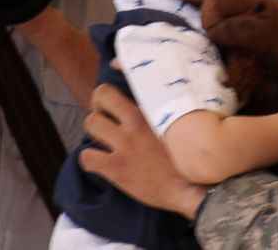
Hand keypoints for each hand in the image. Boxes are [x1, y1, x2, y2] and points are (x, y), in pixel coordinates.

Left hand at [79, 84, 208, 219]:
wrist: (190, 187)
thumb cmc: (184, 156)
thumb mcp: (173, 126)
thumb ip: (155, 113)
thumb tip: (141, 104)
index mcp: (148, 112)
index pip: (112, 90)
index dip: (104, 97)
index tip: (108, 106)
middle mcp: (134, 124)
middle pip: (100, 98)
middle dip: (97, 107)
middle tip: (103, 119)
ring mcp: (124, 146)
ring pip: (91, 123)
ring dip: (95, 132)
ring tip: (104, 140)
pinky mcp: (116, 169)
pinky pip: (87, 157)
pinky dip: (89, 159)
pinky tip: (99, 162)